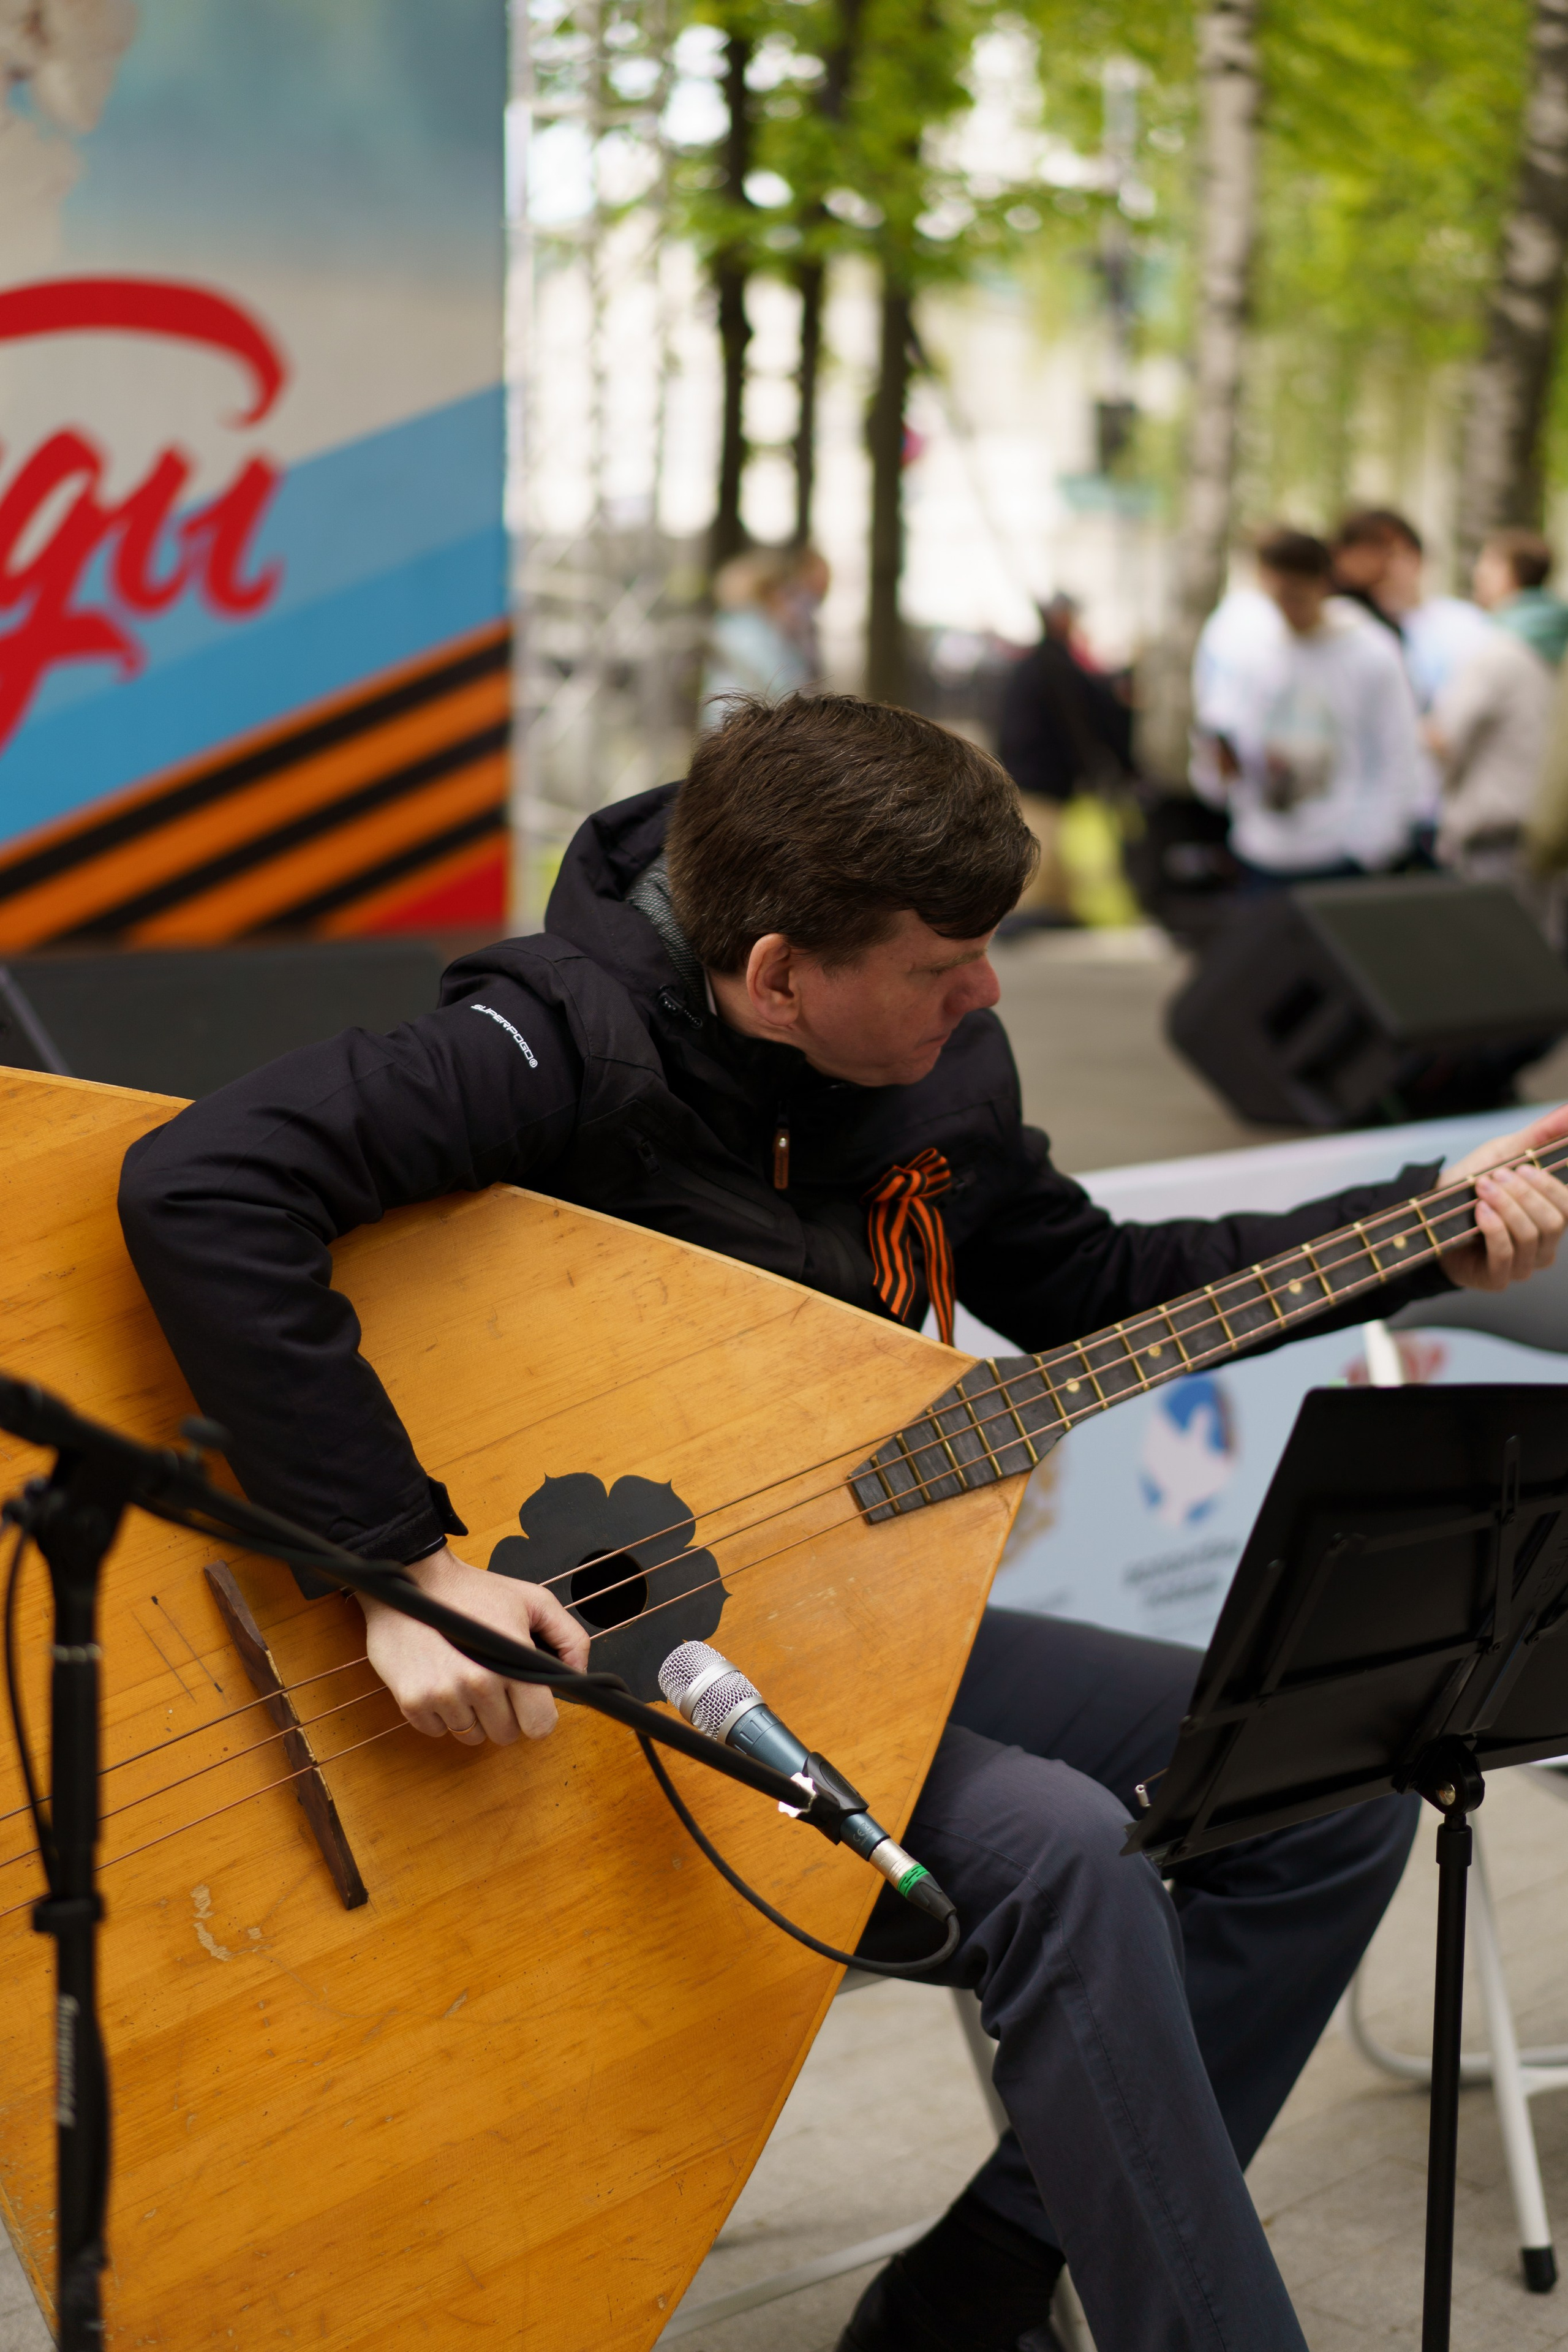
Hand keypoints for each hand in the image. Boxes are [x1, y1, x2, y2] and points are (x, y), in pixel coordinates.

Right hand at [358, 1544, 588, 1745]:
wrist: (415, 1580)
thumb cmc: (474, 1591)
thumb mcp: (533, 1600)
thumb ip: (569, 1637)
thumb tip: (578, 1675)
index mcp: (512, 1662)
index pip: (540, 1725)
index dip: (538, 1715)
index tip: (530, 1701)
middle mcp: (478, 1684)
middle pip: (505, 1735)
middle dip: (504, 1714)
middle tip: (494, 1682)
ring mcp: (442, 1695)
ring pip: (471, 1736)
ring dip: (472, 1715)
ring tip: (465, 1677)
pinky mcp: (412, 1702)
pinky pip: (437, 1731)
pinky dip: (441, 1714)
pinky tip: (441, 1680)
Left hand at [1439, 1104, 1567, 1292]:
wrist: (1425, 1211)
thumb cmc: (1469, 1184)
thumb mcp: (1504, 1154)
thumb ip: (1541, 1135)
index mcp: (1550, 1217)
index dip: (1549, 1186)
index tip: (1521, 1167)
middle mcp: (1543, 1245)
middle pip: (1554, 1222)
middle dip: (1523, 1195)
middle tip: (1495, 1178)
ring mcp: (1523, 1266)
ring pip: (1531, 1236)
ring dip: (1505, 1207)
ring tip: (1481, 1190)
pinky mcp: (1498, 1279)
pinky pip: (1507, 1254)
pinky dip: (1493, 1228)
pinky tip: (1479, 1211)